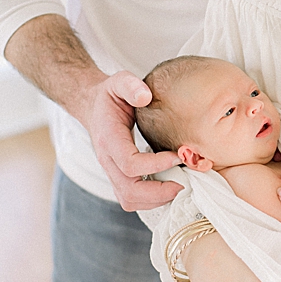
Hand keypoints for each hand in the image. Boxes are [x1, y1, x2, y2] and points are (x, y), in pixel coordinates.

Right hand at [88, 71, 181, 210]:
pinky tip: (173, 185)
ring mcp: (112, 172)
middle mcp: (108, 160)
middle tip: (186, 182)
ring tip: (182, 186)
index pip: (130, 163)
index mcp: (109, 139)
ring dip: (158, 199)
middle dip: (159, 192)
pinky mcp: (120, 177)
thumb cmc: (111, 96)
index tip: (178, 155)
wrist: (93, 107)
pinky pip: (133, 198)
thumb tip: (145, 96)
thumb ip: (130, 85)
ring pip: (130, 200)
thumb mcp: (118, 82)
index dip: (155, 164)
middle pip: (129, 191)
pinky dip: (154, 199)